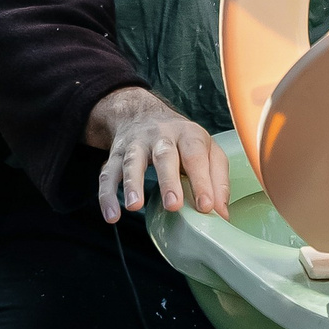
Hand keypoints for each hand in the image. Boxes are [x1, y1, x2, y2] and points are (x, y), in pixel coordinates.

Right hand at [86, 86, 227, 223]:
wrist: (142, 113)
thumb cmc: (182, 140)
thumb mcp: (207, 150)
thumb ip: (218, 180)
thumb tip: (221, 215)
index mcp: (188, 135)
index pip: (196, 155)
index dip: (201, 181)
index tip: (206, 207)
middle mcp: (161, 136)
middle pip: (164, 155)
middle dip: (168, 180)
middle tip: (173, 205)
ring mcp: (136, 144)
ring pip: (132, 161)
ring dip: (132, 183)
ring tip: (134, 206)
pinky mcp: (116, 155)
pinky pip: (108, 174)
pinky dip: (107, 195)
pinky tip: (112, 215)